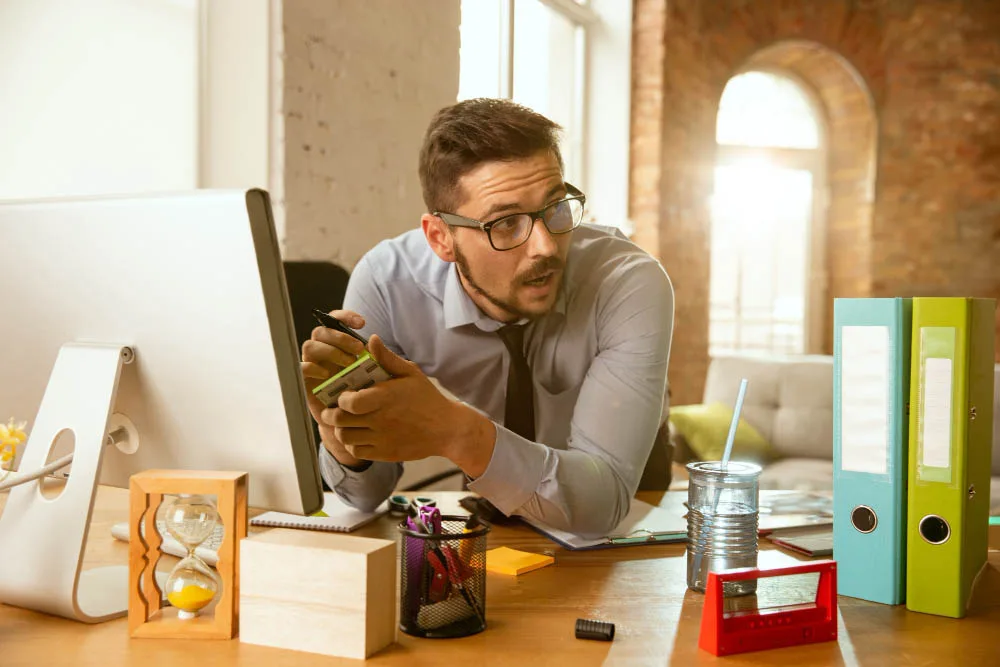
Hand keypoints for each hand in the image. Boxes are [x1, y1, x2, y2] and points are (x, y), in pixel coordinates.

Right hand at [300, 309, 367, 466]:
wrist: (360, 424)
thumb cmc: (372, 396)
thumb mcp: (384, 377)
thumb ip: (382, 358)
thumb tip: (375, 338)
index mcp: (341, 346)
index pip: (336, 321)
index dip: (345, 317)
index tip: (361, 323)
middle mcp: (325, 353)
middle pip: (321, 332)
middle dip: (339, 336)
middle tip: (358, 349)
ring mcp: (315, 366)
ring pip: (310, 346)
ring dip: (329, 351)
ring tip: (348, 363)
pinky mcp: (307, 383)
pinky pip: (301, 368)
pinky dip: (311, 367)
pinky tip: (326, 375)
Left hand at [324, 335, 495, 474]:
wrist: (446, 429)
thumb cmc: (427, 398)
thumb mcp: (410, 373)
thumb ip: (387, 358)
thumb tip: (371, 339)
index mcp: (384, 398)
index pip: (349, 402)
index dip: (340, 399)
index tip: (344, 395)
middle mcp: (380, 420)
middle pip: (340, 421)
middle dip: (331, 415)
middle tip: (332, 410)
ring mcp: (381, 439)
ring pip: (345, 437)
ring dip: (340, 430)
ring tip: (344, 423)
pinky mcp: (384, 453)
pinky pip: (356, 452)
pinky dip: (351, 444)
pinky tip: (357, 436)